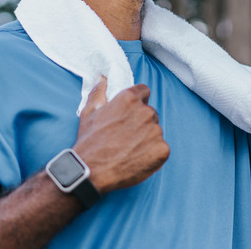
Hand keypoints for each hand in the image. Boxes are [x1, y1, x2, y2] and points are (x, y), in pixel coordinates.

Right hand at [73, 77, 169, 193]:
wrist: (92, 171)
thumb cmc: (89, 142)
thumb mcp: (89, 112)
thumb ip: (99, 92)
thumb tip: (102, 78)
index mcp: (129, 99)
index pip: (144, 91)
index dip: (137, 102)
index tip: (129, 113)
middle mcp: (145, 112)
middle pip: (150, 113)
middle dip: (141, 122)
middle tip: (126, 136)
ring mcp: (155, 131)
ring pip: (155, 131)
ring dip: (147, 138)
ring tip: (129, 149)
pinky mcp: (162, 150)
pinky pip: (161, 148)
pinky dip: (152, 154)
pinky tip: (137, 159)